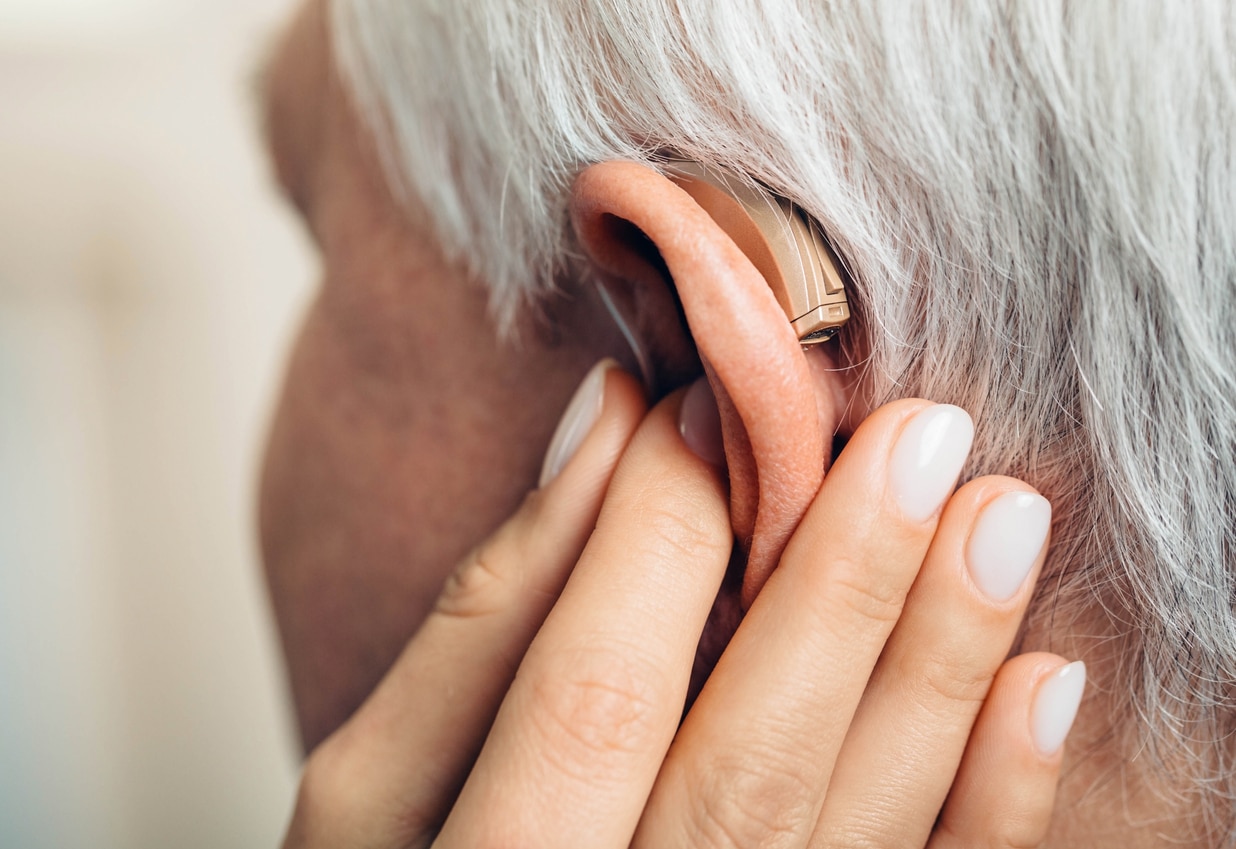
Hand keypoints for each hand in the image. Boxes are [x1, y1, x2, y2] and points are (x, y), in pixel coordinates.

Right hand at [281, 359, 1083, 847]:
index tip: (710, 405)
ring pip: (855, 834)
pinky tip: (1041, 688)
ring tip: (1001, 518)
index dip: (662, 530)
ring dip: (940, 670)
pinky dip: (993, 809)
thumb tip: (603, 424)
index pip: (594, 686)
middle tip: (919, 436)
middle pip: (753, 760)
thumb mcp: (373, 789)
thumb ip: (480, 614)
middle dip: (844, 585)